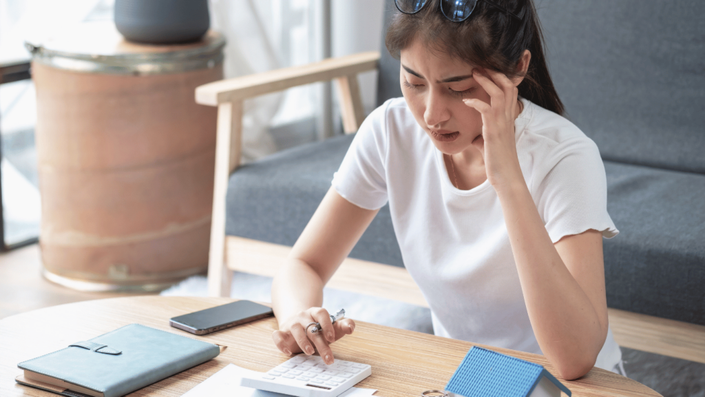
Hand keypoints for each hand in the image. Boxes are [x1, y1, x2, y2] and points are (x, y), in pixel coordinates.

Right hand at [271, 307, 354, 364]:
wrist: (296, 322)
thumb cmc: (317, 327)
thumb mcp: (331, 327)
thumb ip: (342, 326)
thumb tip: (351, 327)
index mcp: (315, 312)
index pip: (321, 313)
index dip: (327, 325)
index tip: (332, 338)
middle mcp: (303, 316)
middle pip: (311, 327)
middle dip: (320, 343)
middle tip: (328, 358)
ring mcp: (292, 323)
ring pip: (295, 329)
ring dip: (303, 341)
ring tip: (310, 352)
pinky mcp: (282, 332)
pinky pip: (277, 335)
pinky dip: (280, 343)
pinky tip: (288, 352)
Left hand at [462, 69, 523, 189]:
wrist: (506, 177)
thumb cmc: (498, 162)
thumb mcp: (490, 145)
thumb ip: (483, 137)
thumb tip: (473, 138)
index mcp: (508, 117)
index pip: (510, 89)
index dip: (501, 77)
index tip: (487, 69)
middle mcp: (507, 117)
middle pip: (507, 85)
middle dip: (494, 72)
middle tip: (479, 64)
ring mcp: (502, 123)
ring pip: (499, 92)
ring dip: (486, 81)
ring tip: (474, 73)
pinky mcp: (494, 131)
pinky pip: (486, 110)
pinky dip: (476, 102)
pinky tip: (466, 101)